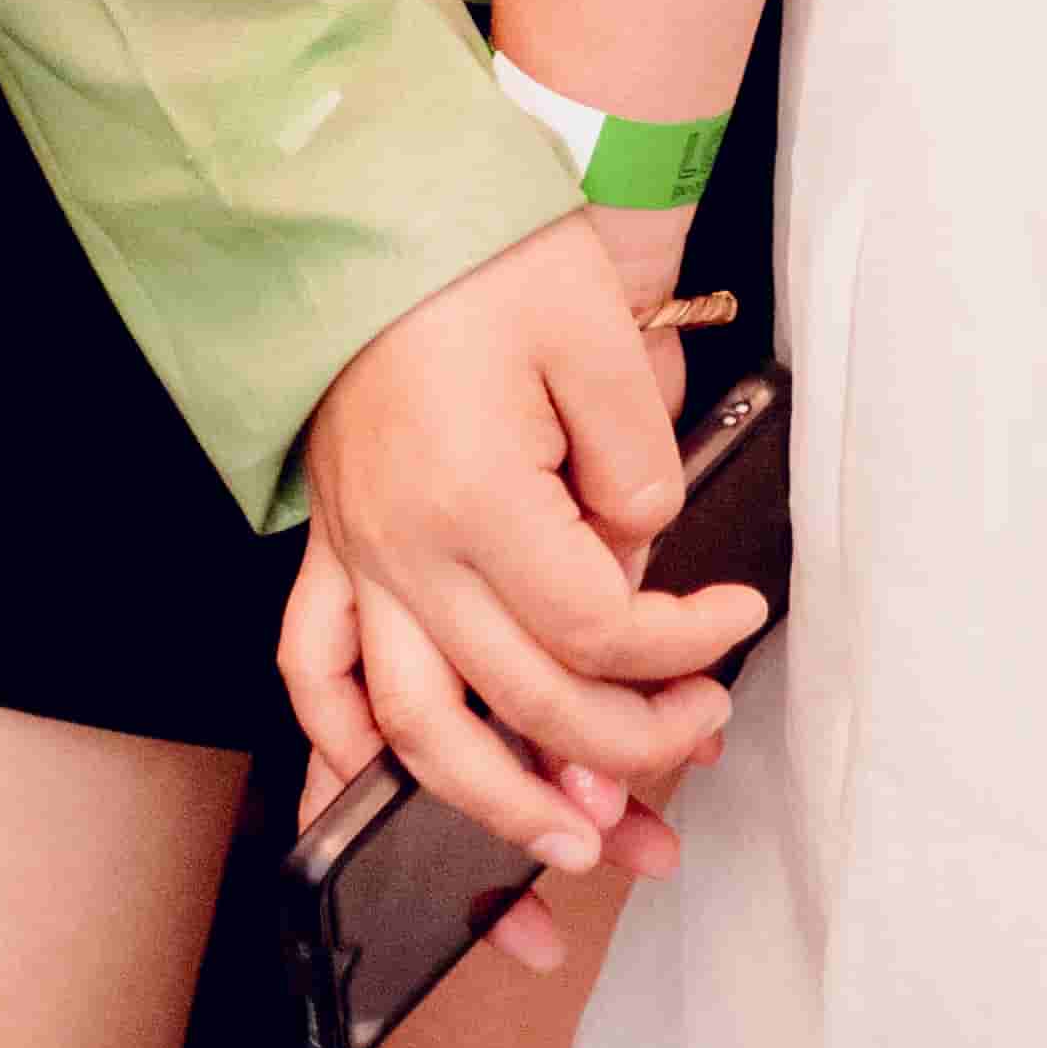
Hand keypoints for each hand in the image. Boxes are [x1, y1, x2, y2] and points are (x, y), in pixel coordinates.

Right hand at [279, 210, 765, 910]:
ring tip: (567, 845)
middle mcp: (404, 547)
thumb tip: (639, 561)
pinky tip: (381, 784)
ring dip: (489, 803)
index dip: (681, 646)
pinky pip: (311, 669)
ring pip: (409, 727)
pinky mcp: (328, 541)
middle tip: (696, 738)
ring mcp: (355, 552)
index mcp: (477, 496)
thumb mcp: (597, 336)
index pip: (597, 625)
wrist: (375, 202)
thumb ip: (637, 466)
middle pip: (520, 699)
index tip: (735, 623)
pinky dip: (339, 743)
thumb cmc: (487, 254)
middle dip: (623, 744)